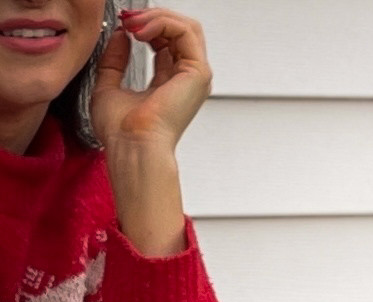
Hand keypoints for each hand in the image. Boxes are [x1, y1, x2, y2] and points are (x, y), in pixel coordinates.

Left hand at [92, 9, 211, 157]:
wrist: (132, 147)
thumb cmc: (121, 133)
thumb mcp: (108, 86)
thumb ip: (114, 60)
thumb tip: (122, 35)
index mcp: (170, 86)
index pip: (168, 43)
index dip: (147, 26)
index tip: (124, 24)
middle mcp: (186, 81)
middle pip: (181, 31)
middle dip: (154, 17)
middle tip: (128, 20)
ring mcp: (195, 77)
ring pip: (187, 27)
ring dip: (157, 17)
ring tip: (133, 23)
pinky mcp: (198, 74)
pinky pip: (186, 32)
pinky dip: (163, 23)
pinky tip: (141, 31)